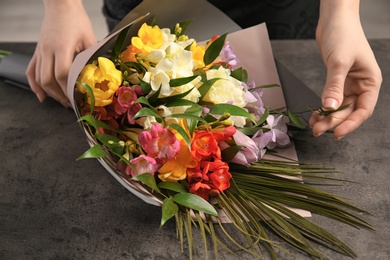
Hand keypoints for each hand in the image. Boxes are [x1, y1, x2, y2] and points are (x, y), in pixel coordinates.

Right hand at [26, 0, 96, 106]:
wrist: (60, 6)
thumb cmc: (77, 20)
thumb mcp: (90, 37)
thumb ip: (93, 56)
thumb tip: (102, 74)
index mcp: (61, 47)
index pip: (62, 73)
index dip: (69, 87)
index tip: (78, 96)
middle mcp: (47, 50)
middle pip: (48, 79)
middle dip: (60, 94)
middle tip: (72, 103)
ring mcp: (40, 51)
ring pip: (39, 77)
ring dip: (50, 92)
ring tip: (62, 101)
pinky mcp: (37, 51)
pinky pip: (31, 71)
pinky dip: (34, 85)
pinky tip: (41, 96)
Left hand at [309, 0, 381, 139]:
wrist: (334, 19)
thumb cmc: (343, 34)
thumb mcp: (339, 62)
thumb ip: (334, 85)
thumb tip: (330, 108)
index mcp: (370, 81)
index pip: (363, 109)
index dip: (351, 124)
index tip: (336, 134)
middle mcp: (362, 85)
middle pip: (349, 111)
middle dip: (334, 122)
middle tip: (317, 131)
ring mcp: (349, 83)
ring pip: (339, 107)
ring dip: (327, 117)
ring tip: (313, 126)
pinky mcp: (337, 81)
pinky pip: (332, 99)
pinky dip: (323, 108)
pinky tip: (314, 115)